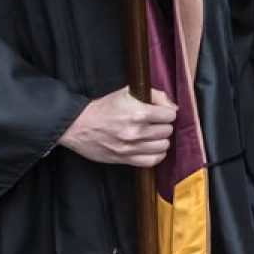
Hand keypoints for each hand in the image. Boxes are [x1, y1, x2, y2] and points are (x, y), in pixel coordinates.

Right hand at [59, 87, 175, 166]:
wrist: (79, 125)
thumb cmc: (104, 107)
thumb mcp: (128, 92)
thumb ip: (156, 95)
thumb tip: (174, 108)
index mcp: (139, 113)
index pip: (170, 115)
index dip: (166, 112)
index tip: (159, 112)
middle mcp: (136, 132)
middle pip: (167, 131)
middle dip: (163, 125)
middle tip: (154, 123)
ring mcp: (131, 148)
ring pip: (163, 147)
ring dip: (160, 140)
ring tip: (152, 135)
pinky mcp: (124, 159)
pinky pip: (152, 161)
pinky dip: (156, 155)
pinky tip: (151, 148)